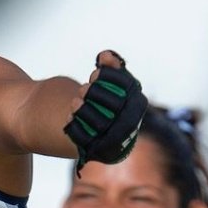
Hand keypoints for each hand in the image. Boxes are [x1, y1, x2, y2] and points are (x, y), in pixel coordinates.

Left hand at [64, 50, 147, 172]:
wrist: (100, 131)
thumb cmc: (106, 99)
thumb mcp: (111, 82)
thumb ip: (111, 66)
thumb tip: (104, 55)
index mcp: (138, 103)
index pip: (127, 87)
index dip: (109, 77)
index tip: (94, 72)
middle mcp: (131, 123)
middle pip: (114, 104)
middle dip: (95, 93)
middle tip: (82, 88)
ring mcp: (115, 139)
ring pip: (99, 123)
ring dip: (83, 110)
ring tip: (75, 102)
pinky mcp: (99, 151)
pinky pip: (85, 140)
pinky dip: (75, 128)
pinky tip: (69, 118)